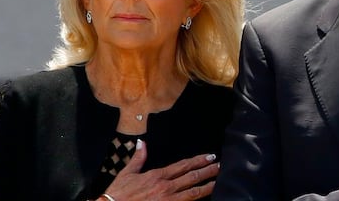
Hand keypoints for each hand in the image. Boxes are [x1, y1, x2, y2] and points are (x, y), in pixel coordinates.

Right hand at [102, 139, 219, 200]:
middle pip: (192, 177)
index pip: (183, 166)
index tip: (209, 156)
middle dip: (208, 171)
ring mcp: (167, 200)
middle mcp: (165, 187)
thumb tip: (142, 142)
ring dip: (207, 186)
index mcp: (157, 175)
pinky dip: (195, 200)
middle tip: (220, 166)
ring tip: (218, 181)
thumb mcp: (128, 173)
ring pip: (193, 193)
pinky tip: (204, 198)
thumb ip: (138, 158)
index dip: (198, 161)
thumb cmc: (118, 193)